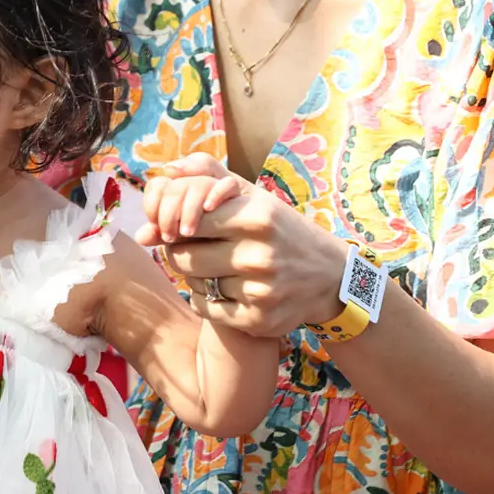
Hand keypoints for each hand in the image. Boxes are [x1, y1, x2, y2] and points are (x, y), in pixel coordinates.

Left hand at [155, 155, 347, 338]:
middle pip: (182, 256)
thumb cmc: (279, 228)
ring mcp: (260, 291)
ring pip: (193, 284)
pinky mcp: (258, 321)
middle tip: (195, 247)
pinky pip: (205, 309)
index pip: (188, 220)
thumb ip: (207, 174)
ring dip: (195, 275)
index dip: (177, 223)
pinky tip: (224, 288)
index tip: (184, 226)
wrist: (329, 276)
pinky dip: (206, 299)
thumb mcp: (253, 194)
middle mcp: (259, 255)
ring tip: (214, 265)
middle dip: (180, 251)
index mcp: (256, 217)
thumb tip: (164, 172)